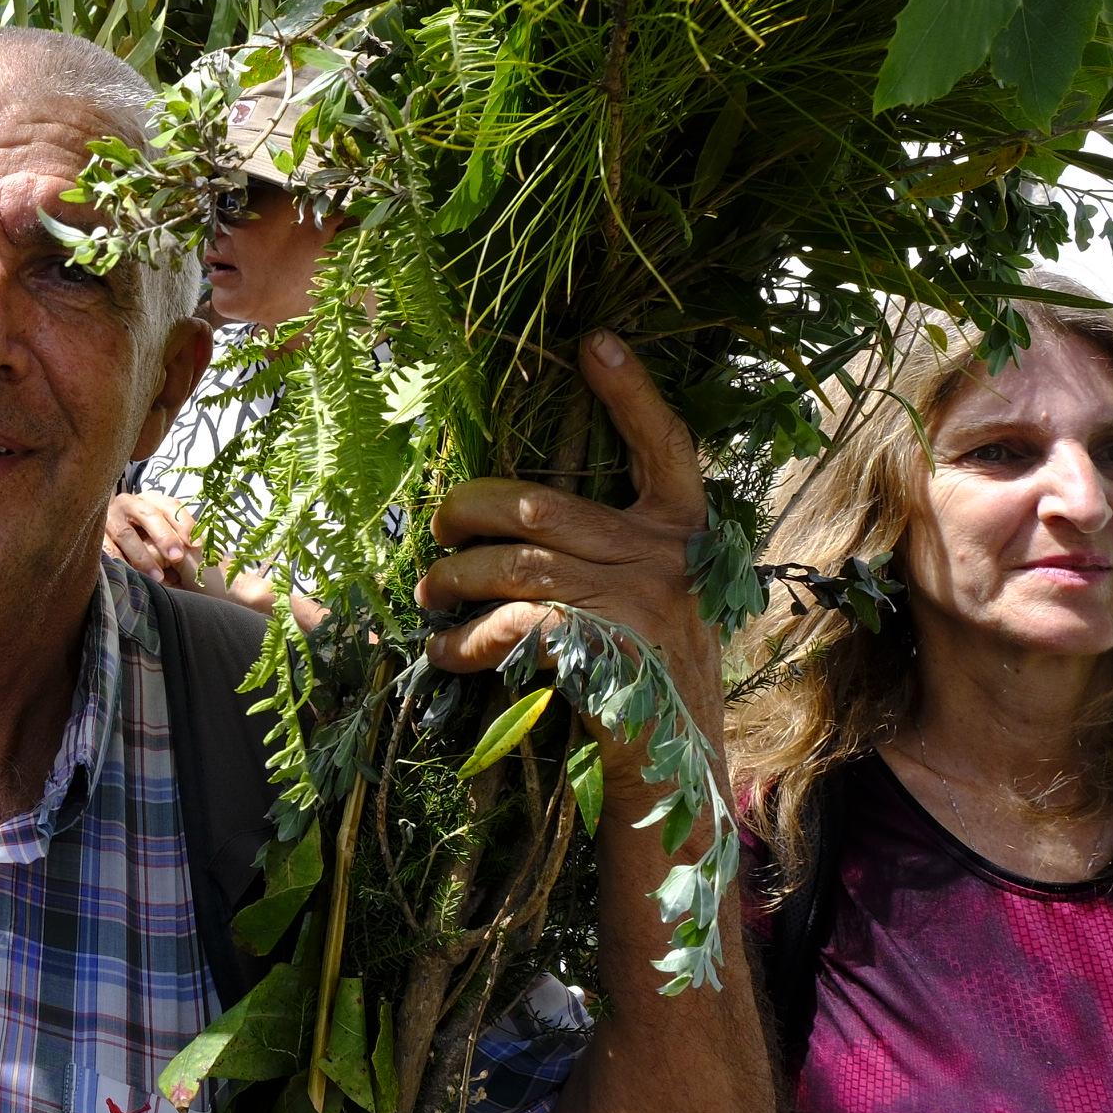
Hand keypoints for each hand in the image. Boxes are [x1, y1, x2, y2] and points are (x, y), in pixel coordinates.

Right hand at [105, 491, 202, 587]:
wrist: (109, 548)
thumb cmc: (149, 544)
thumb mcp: (166, 537)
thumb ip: (180, 539)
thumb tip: (197, 548)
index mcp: (149, 500)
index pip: (169, 505)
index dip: (184, 524)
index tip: (196, 545)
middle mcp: (128, 504)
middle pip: (147, 514)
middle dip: (164, 536)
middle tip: (177, 557)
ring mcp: (109, 519)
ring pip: (125, 534)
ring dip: (143, 556)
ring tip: (158, 577)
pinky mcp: (95, 537)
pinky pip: (106, 550)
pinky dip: (120, 563)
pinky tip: (133, 576)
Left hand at [417, 332, 717, 790]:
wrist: (672, 772)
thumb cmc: (637, 677)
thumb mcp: (641, 600)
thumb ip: (603, 551)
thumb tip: (510, 517)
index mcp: (682, 532)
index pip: (666, 447)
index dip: (633, 394)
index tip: (595, 341)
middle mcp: (669, 557)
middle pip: (540, 505)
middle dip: (467, 513)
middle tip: (436, 533)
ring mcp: (643, 601)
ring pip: (514, 565)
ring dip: (452, 583)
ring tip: (430, 599)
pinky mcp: (611, 648)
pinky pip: (513, 623)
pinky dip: (466, 641)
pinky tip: (448, 655)